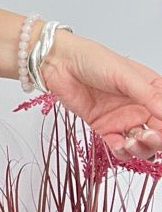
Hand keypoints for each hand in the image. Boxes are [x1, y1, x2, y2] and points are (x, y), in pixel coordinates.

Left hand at [38, 30, 161, 162]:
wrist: (59, 63)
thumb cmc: (92, 60)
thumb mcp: (125, 75)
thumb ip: (148, 95)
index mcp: (152, 91)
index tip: (160, 129)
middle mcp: (140, 107)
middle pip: (159, 134)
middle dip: (158, 141)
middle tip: (148, 136)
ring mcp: (123, 119)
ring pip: (142, 145)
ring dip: (141, 148)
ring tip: (132, 140)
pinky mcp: (104, 128)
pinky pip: (119, 148)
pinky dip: (122, 151)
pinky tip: (119, 144)